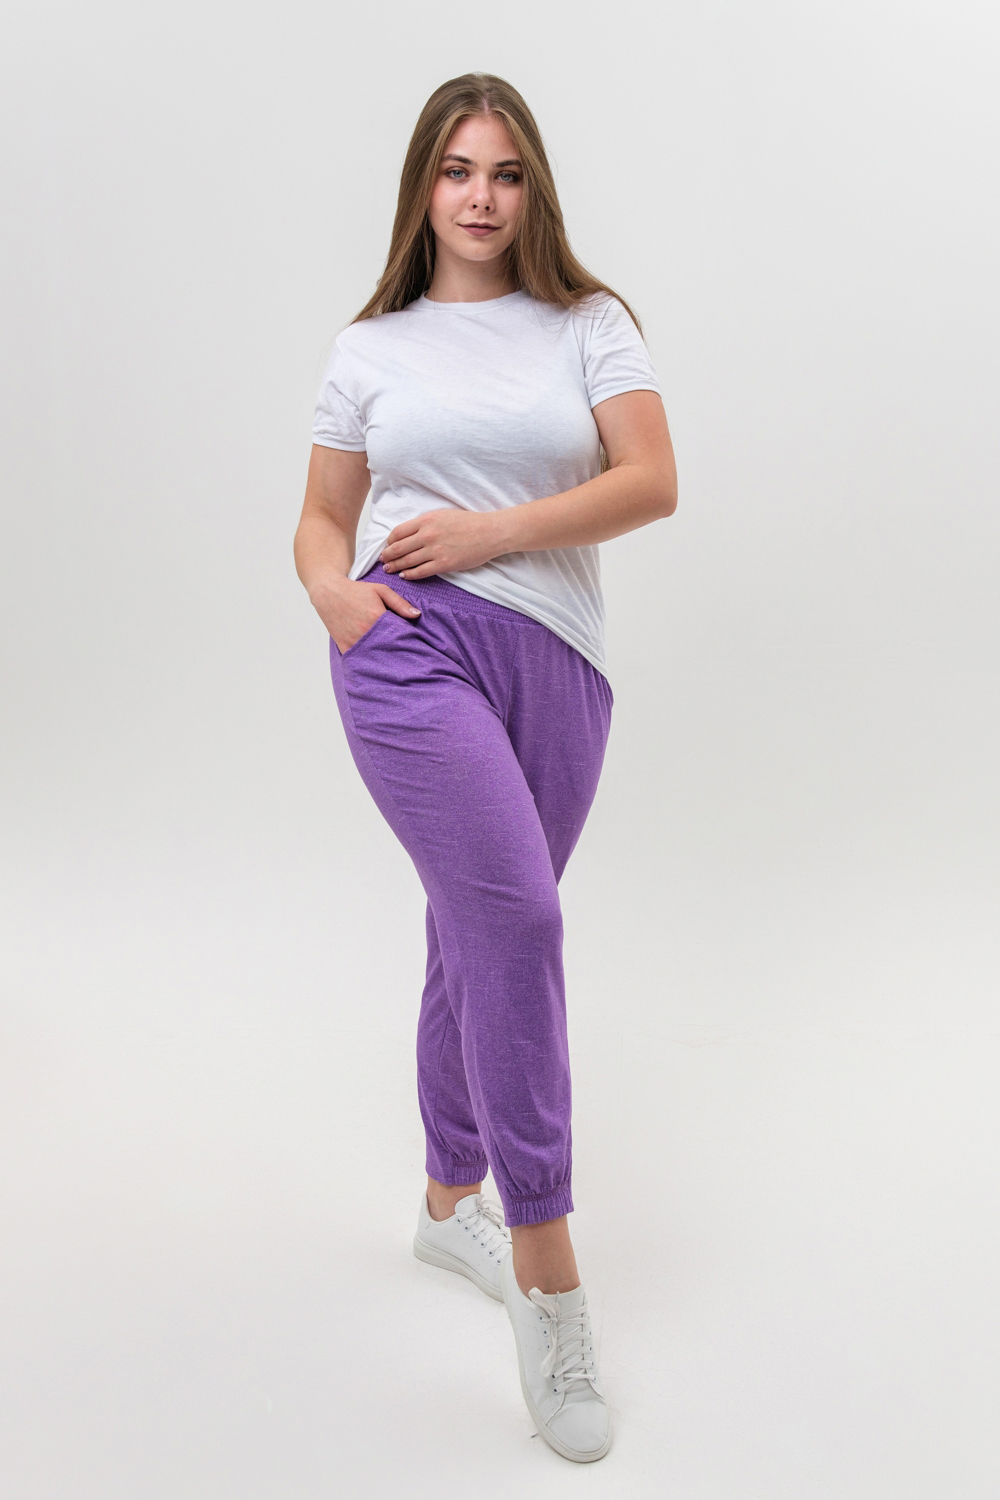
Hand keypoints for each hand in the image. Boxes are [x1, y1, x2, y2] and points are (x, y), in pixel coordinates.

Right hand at [309, 576, 419, 652]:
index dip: (408, 639)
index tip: (414, 643)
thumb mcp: (380, 590)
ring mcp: (355, 641)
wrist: (328, 592)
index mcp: (377, 617)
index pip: (400, 635)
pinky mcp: (345, 647)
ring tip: (392, 659)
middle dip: (398, 651)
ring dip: (384, 658)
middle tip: (407, 655)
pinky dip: (368, 662)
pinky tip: (376, 663)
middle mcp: (366, 632)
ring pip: (375, 656)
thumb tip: (417, 615)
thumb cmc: (356, 590)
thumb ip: (400, 603)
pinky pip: (360, 660)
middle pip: (389, 648)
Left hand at [380, 509, 504, 579]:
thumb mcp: (442, 515)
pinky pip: (420, 572)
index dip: (389, 541)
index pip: (398, 532)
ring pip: (407, 561)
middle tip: (383, 560)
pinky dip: (409, 575)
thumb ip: (425, 524)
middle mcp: (427, 535)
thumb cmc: (469, 522)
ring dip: (395, 567)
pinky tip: (405, 576)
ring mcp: (435, 551)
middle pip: (398, 548)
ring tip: (389, 570)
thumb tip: (409, 534)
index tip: (388, 546)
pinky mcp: (444, 564)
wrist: (489, 532)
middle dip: (388, 556)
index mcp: (426, 521)